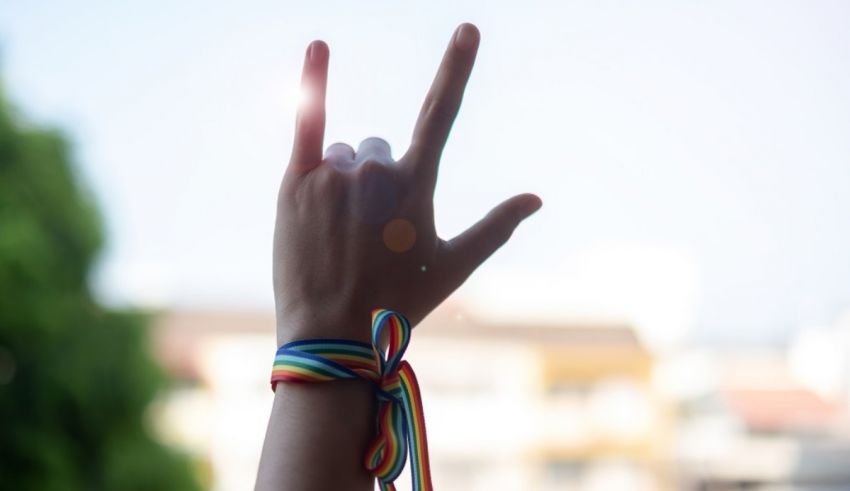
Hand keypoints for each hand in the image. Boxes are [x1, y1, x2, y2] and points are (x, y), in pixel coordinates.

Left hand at [273, 23, 541, 344]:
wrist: (333, 334)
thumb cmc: (399, 303)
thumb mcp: (454, 266)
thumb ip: (496, 227)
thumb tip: (537, 198)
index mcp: (417, 187)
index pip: (442, 114)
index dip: (456, 68)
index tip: (468, 28)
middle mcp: (377, 171)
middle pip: (378, 150)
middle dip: (376, 182)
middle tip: (365, 236)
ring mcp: (336, 175)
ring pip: (343, 155)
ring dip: (343, 182)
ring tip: (337, 235)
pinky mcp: (298, 181)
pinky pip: (305, 120)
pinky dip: (313, 83)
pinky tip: (321, 46)